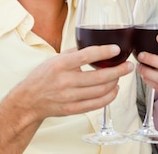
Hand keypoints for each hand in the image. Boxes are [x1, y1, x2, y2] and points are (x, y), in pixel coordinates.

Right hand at [0, 45, 133, 153]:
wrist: (29, 100)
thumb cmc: (43, 76)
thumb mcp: (56, 58)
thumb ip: (75, 53)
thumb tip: (96, 47)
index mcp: (61, 65)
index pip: (86, 56)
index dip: (104, 52)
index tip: (117, 49)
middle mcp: (65, 82)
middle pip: (99, 78)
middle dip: (118, 71)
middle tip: (128, 65)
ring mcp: (69, 98)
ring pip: (100, 92)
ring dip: (115, 83)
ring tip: (121, 76)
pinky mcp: (72, 109)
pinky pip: (96, 104)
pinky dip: (109, 97)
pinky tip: (114, 90)